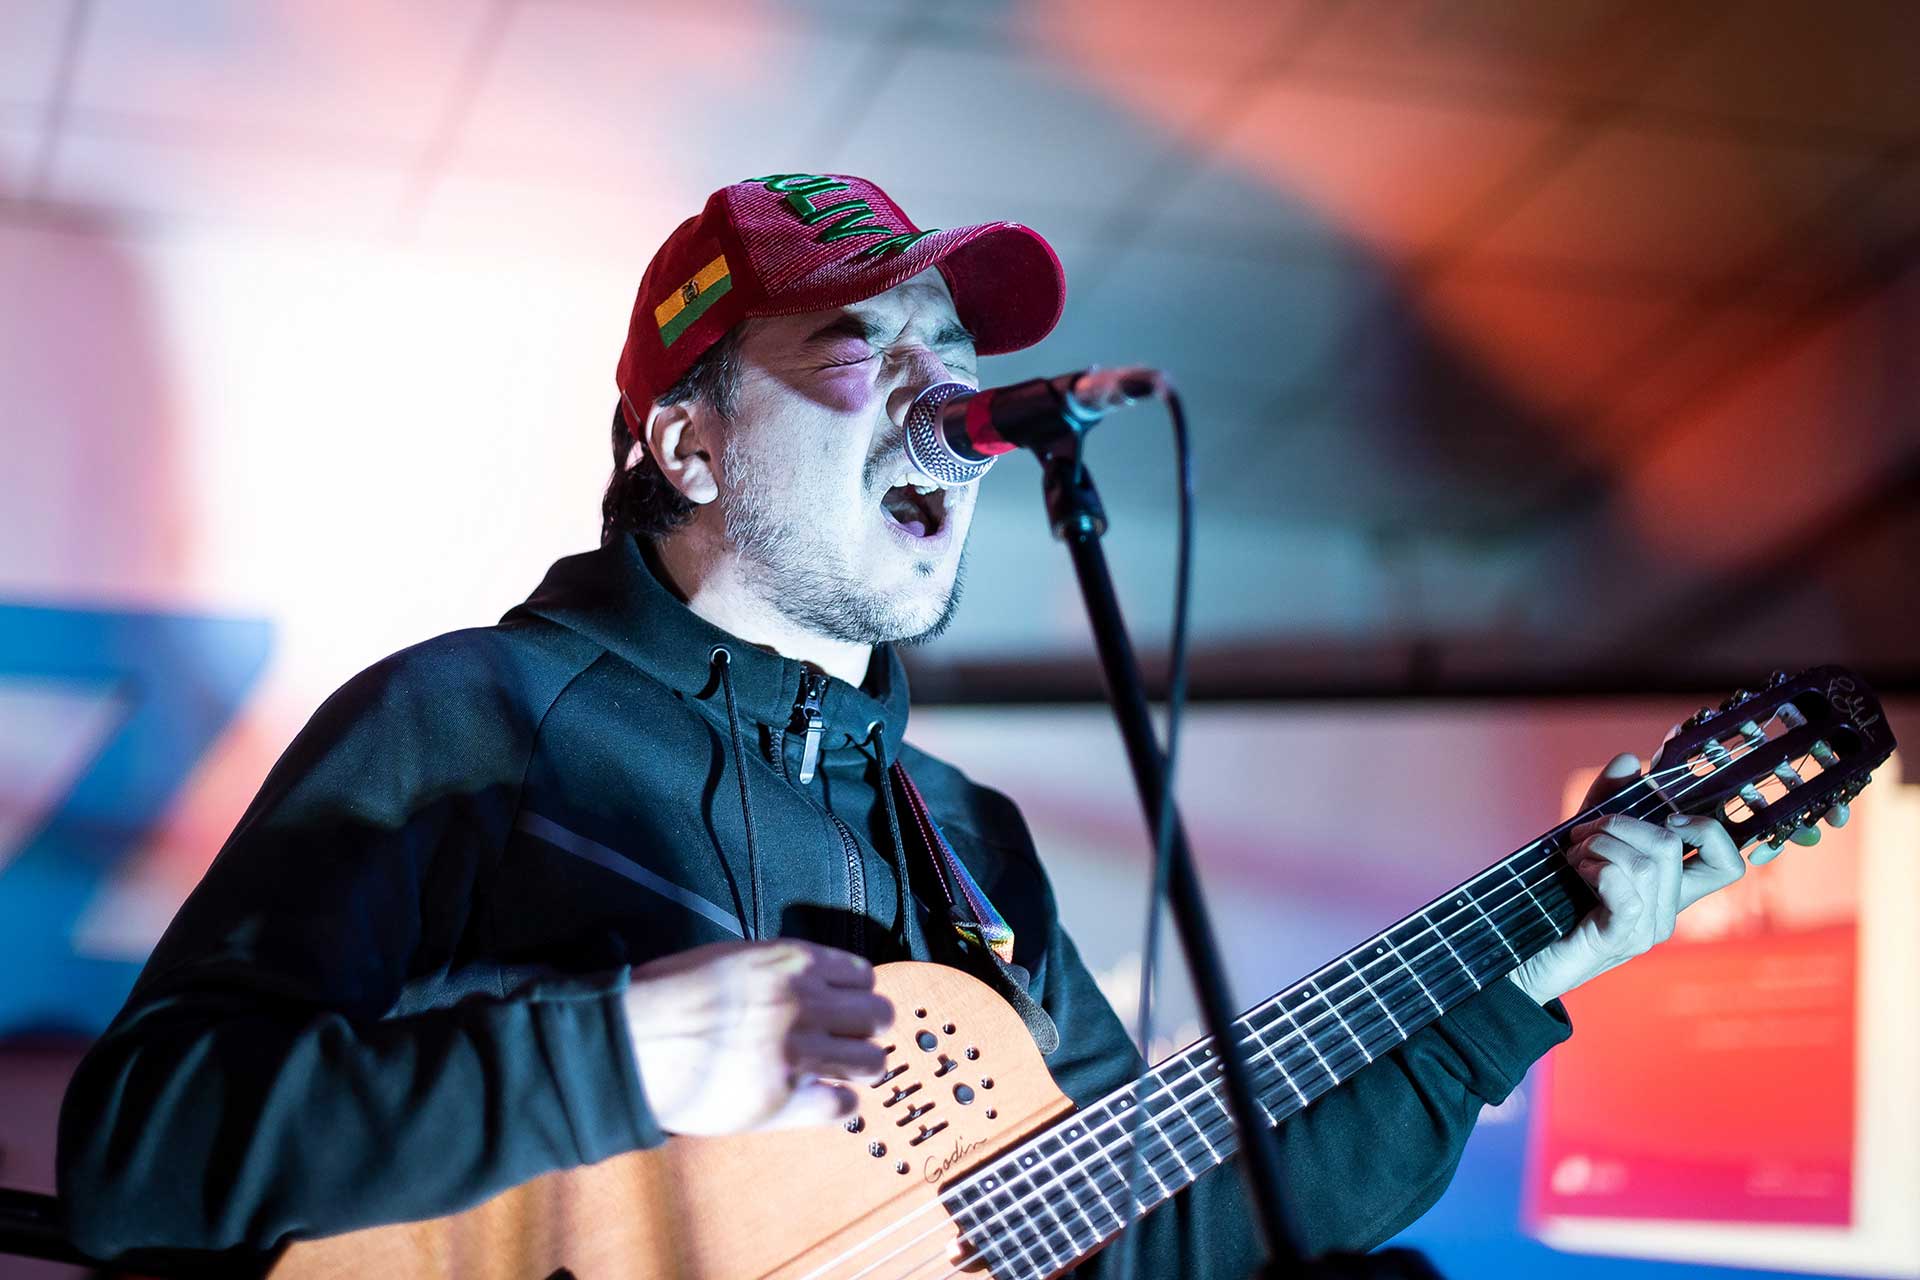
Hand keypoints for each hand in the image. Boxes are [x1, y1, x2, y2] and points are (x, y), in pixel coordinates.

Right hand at [622, 939, 893, 1134]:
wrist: (633, 1040)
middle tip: (846, 1043)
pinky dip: (838, 1106)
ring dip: (860, 1069)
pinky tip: (819, 1101)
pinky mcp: (783, 1099)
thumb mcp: (729, 960)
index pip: (862, 975)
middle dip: (866, 1030)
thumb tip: (806, 986)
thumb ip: (776, 971)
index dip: (856, 994)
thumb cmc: (666, 996)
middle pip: (879, 1016)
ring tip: (838, 1074)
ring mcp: (797, 1052)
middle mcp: (805, 1002)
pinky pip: (843, 1106)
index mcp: (792, 961)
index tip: (843, 1008)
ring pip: (872, 1062)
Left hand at [1508, 752, 1848, 1004]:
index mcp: (1667, 891)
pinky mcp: (1620, 939)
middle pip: (1671, 845)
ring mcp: (1646, 930)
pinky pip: (1625, 888)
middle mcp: (1666, 913)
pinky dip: (1596, 866)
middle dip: (1620, 823)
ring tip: (1573, 856)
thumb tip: (1631, 761)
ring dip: (1599, 843)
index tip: (1665, 812)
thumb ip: (1606, 802)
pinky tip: (1577, 872)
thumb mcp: (1582, 840)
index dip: (1709, 829)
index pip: (1727, 863)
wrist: (1517, 958)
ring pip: (1647, 862)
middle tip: (1583, 835)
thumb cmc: (1551, 901)